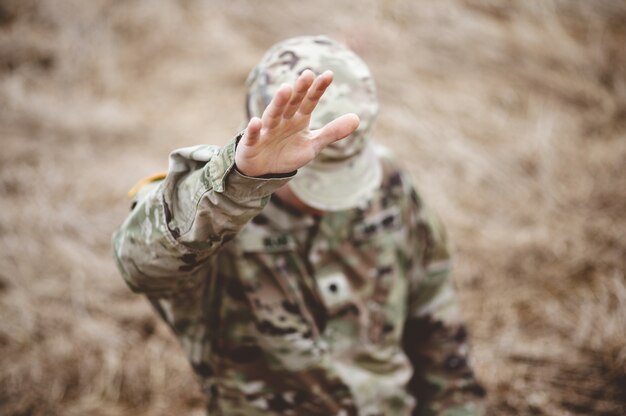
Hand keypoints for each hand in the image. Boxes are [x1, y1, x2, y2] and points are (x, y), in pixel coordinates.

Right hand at [235, 70, 359, 176]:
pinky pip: (253, 136)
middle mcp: (282, 120)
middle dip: (299, 90)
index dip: (318, 89)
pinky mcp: (252, 143)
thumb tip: (357, 118)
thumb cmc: (288, 153)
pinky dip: (254, 130)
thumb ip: (332, 132)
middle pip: (292, 103)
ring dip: (278, 103)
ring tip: (285, 89)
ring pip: (273, 114)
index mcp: (298, 119)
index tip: (329, 75)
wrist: (263, 170)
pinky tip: (257, 122)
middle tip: (307, 74)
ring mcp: (266, 130)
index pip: (310, 101)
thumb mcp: (313, 144)